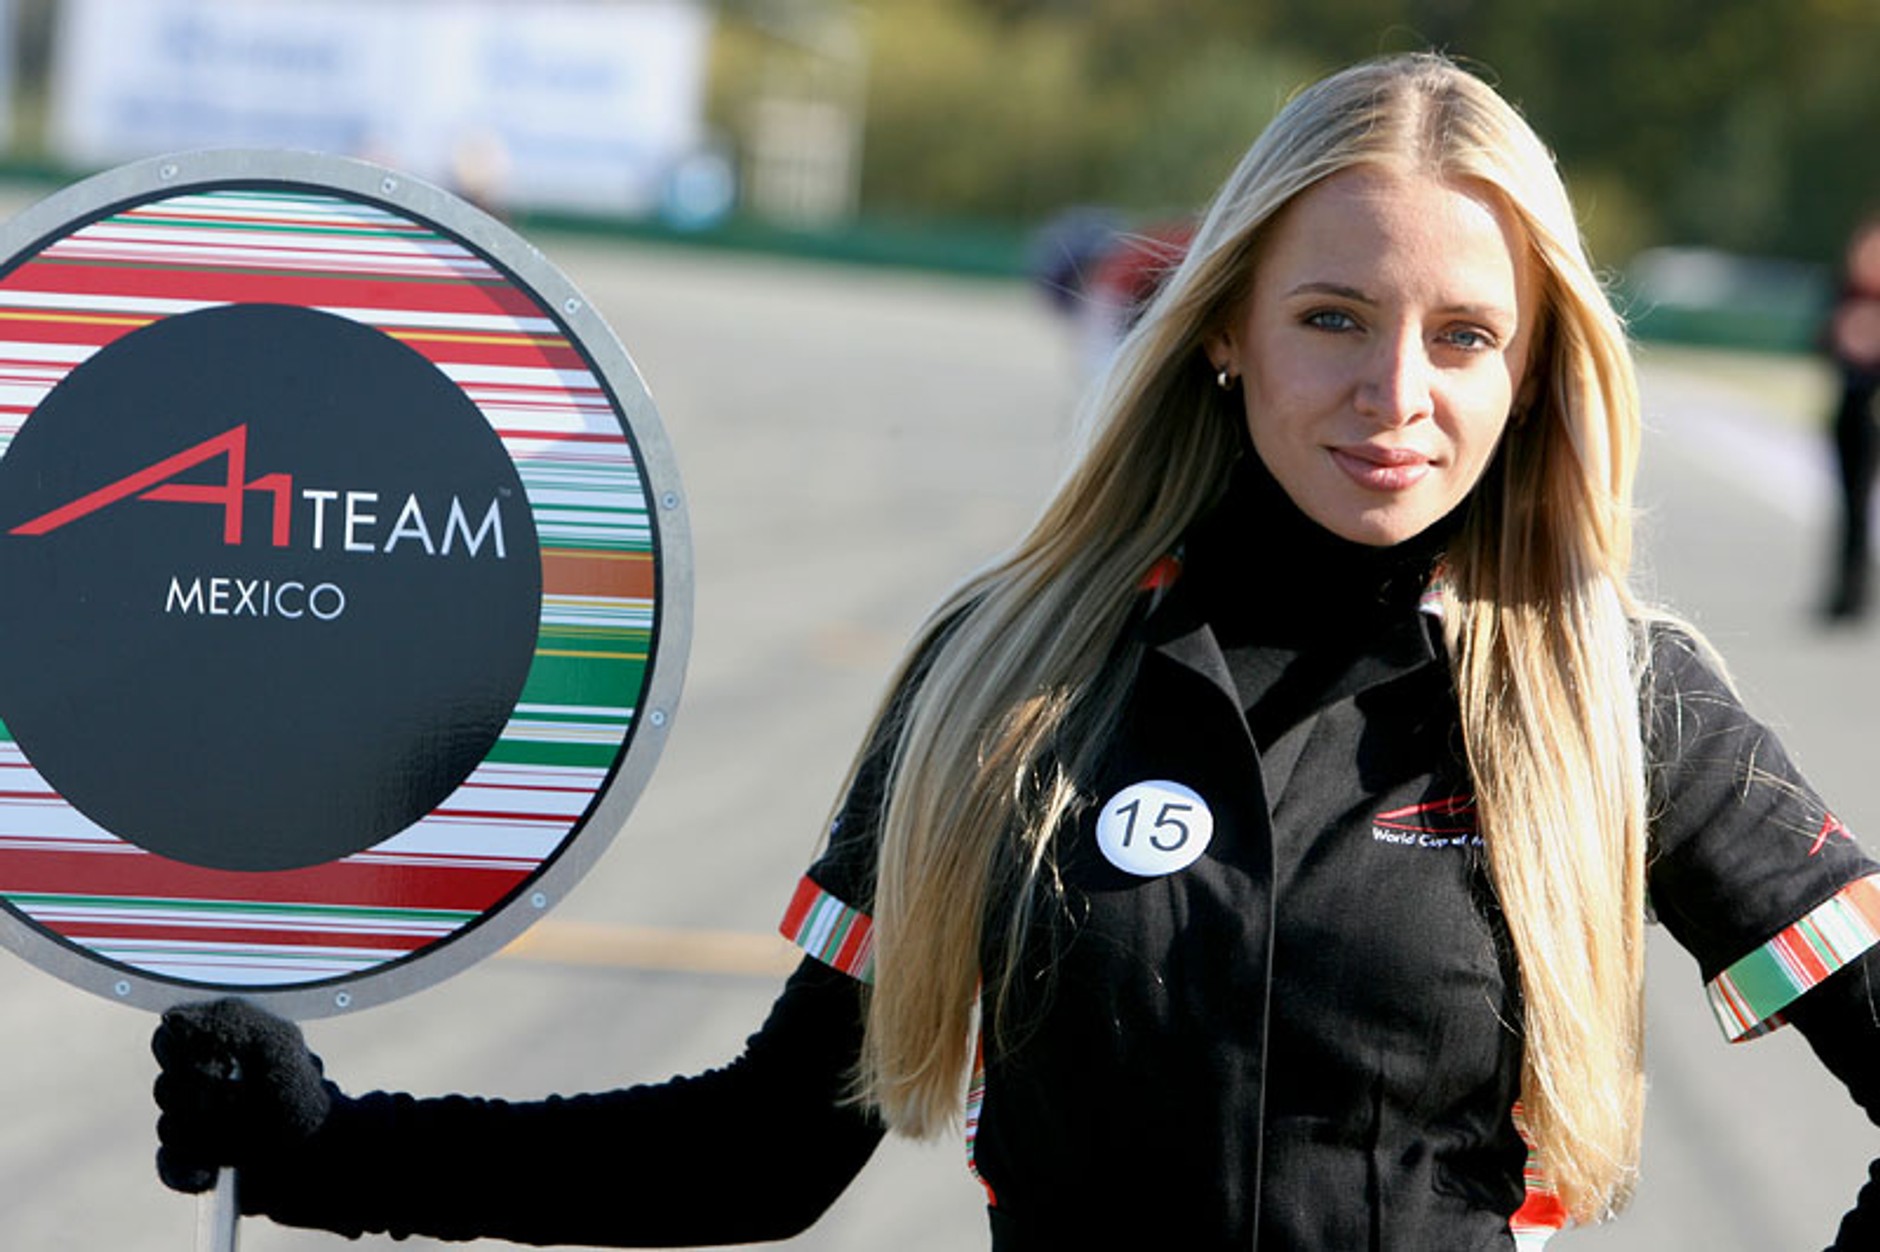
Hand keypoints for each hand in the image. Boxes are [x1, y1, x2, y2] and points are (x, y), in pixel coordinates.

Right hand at [152, 998, 333, 1193]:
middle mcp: (199, 1081)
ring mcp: (193, 1123)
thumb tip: (174, 1016)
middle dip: (202, 1097)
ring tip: (244, 1132)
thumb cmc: (300, 1090)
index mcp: (217, 1044)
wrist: (320, 1150)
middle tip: (242, 1100)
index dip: (186, 1055)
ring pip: (168, 1127)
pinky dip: (188, 1169)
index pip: (168, 1040)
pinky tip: (212, 1170)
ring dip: (205, 1132)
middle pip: (165, 1087)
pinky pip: (169, 1165)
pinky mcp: (192, 1161)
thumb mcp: (274, 1042)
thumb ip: (227, 1019)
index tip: (221, 1064)